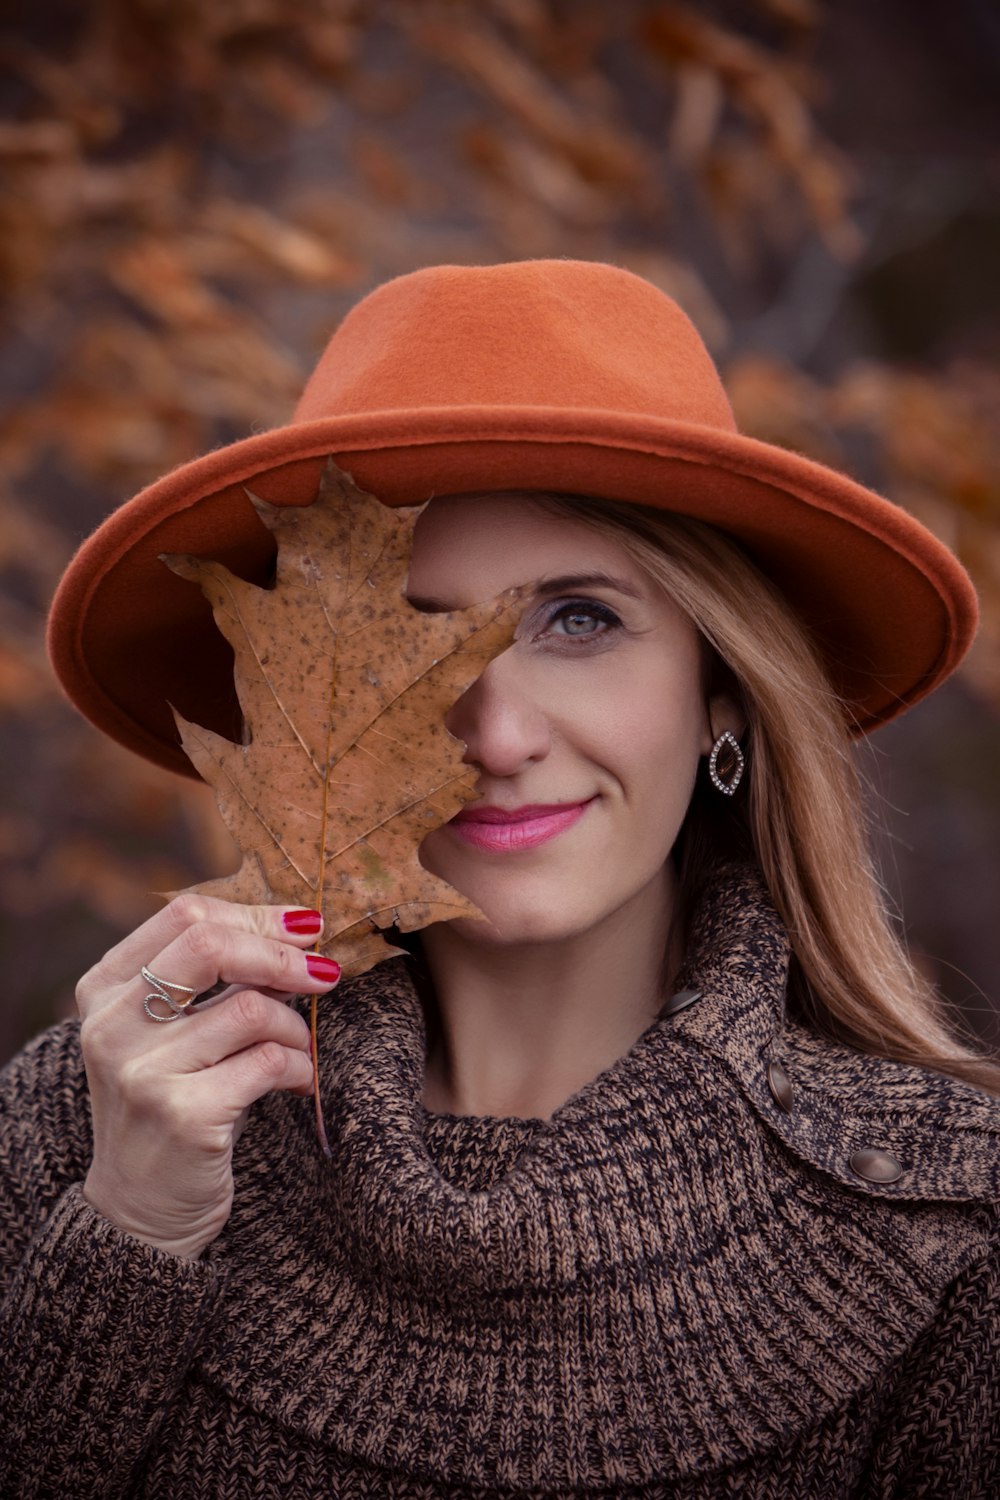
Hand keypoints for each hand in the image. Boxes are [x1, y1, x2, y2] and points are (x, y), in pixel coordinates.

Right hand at [77, 896, 339, 1259]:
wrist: (138, 1211)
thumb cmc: (169, 1103)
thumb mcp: (164, 1034)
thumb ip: (206, 980)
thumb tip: (292, 927)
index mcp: (104, 989)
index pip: (185, 915)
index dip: (255, 913)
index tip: (302, 926)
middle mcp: (112, 1025)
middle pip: (210, 945)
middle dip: (282, 954)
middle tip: (324, 972)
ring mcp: (143, 1072)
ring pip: (251, 1008)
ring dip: (295, 1028)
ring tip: (298, 1050)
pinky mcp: (183, 1116)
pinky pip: (269, 1063)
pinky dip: (300, 1068)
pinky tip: (299, 1082)